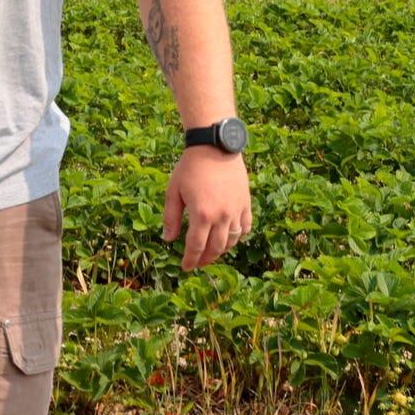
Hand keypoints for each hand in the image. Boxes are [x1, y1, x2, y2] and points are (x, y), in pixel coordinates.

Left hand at [162, 148, 251, 270]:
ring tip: (211, 253)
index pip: (196, 247)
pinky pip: (245, 227)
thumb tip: (168, 240)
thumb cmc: (190, 168)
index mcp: (201, 215)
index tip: (185, 267)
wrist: (215, 147)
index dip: (190, 260)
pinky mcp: (246, 203)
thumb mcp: (173, 192)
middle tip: (197, 263)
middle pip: (215, 248)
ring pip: (231, 241)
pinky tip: (229, 238)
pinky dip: (238, 237)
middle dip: (205, 259)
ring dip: (221, 250)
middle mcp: (222, 216)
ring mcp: (236, 211)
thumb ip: (171, 218)